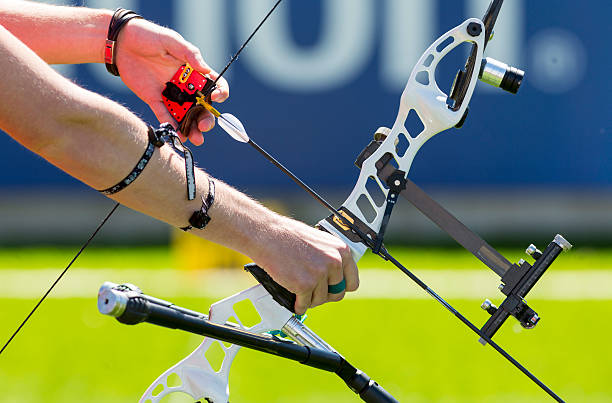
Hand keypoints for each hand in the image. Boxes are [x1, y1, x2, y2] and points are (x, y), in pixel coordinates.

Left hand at [114, 18, 228, 144]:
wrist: (120, 42)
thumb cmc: (148, 35)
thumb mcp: (171, 40)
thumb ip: (189, 53)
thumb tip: (205, 70)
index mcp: (194, 71)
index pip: (214, 84)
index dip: (220, 93)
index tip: (215, 98)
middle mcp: (185, 85)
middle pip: (202, 106)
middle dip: (206, 119)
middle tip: (204, 126)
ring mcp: (171, 94)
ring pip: (186, 115)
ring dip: (192, 128)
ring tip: (194, 139)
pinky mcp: (155, 99)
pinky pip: (165, 116)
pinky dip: (171, 126)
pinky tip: (176, 134)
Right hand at [252, 216, 358, 314]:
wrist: (268, 235)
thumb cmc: (289, 235)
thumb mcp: (320, 242)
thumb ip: (330, 258)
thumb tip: (334, 276)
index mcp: (341, 251)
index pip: (352, 281)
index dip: (340, 287)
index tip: (332, 288)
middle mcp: (334, 262)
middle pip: (337, 293)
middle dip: (325, 295)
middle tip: (314, 292)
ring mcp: (319, 274)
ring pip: (320, 300)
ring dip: (310, 299)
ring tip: (301, 292)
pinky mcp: (304, 285)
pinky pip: (304, 304)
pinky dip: (298, 305)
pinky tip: (294, 299)